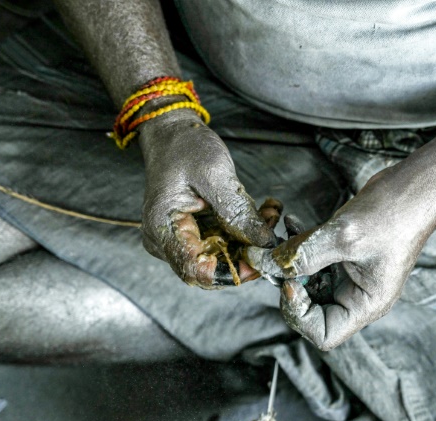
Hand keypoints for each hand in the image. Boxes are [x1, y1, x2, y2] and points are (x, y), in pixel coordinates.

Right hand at [138, 109, 277, 287]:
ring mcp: (180, 239)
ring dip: (250, 241)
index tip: (260, 259)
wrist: (171, 133)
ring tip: (270, 214)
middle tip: (272, 231)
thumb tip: (263, 243)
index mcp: (163, 229)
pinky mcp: (193, 233)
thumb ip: (237, 211)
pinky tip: (261, 213)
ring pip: (222, 257)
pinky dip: (243, 232)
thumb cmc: (184, 148)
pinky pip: (222, 243)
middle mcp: (166, 242)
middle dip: (246, 254)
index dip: (230, 271)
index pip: (196, 270)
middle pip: (211, 268)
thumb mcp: (214, 174)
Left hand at [247, 164, 435, 349]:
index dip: (299, 313)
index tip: (289, 282)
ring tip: (282, 236)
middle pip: (311, 311)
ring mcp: (350, 277)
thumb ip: (302, 254)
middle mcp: (358, 296)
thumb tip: (264, 265)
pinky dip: (299, 246)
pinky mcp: (344, 257)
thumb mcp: (344, 236)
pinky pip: (313, 261)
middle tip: (277, 259)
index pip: (323, 334)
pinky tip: (292, 223)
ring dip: (290, 262)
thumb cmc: (395, 214)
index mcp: (366, 305)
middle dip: (290, 284)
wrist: (416, 186)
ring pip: (308, 283)